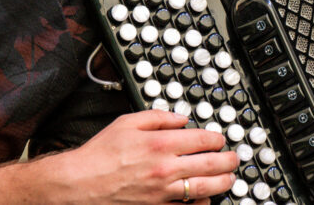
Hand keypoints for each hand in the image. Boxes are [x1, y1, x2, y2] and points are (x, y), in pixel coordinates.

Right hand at [51, 109, 238, 203]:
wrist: (79, 184)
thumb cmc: (100, 154)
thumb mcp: (128, 122)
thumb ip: (159, 117)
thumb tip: (182, 118)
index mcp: (161, 143)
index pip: (203, 139)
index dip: (217, 138)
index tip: (220, 139)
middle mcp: (166, 168)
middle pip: (211, 164)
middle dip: (228, 161)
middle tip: (234, 158)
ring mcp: (163, 192)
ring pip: (205, 188)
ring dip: (222, 182)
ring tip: (229, 179)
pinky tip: (205, 200)